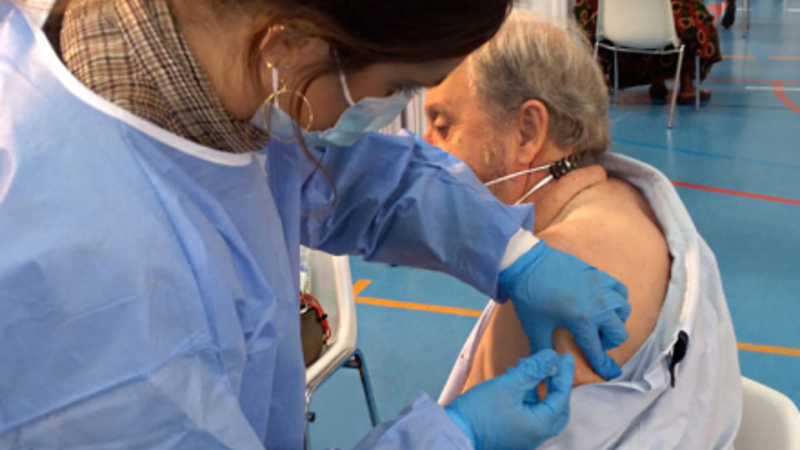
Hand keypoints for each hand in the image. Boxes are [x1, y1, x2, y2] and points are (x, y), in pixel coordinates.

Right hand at [445, 350, 574, 449]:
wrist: (452, 434)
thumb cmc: (480, 412)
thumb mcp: (508, 386)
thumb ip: (532, 370)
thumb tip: (551, 356)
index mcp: (540, 426)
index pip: (561, 397)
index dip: (564, 374)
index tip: (565, 356)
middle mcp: (535, 436)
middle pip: (556, 409)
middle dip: (555, 386)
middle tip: (552, 367)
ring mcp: (523, 439)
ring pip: (540, 411)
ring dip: (536, 389)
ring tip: (524, 368)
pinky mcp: (511, 437)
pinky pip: (527, 416)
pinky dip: (526, 398)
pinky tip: (512, 382)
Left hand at [498, 241, 630, 379]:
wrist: (526, 262)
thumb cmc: (530, 296)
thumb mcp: (535, 327)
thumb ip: (543, 350)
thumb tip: (545, 370)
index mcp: (583, 320)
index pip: (597, 350)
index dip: (602, 365)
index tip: (608, 372)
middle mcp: (598, 305)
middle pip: (618, 333)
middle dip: (608, 342)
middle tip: (594, 340)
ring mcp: (601, 287)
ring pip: (624, 310)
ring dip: (615, 320)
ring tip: (600, 321)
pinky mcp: (599, 274)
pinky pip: (620, 290)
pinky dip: (617, 299)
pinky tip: (604, 302)